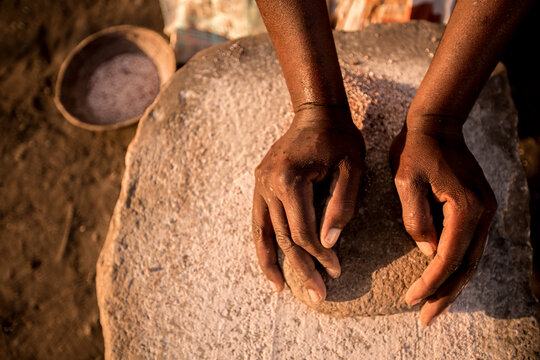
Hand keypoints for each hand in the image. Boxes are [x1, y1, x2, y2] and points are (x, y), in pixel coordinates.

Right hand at [252, 106, 364, 302]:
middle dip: (302, 268)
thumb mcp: (352, 169)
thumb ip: (341, 206)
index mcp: (290, 179)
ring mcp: (259, 185)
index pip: (303, 231)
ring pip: (265, 234)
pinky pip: (258, 223)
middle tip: (317, 295)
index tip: (337, 270)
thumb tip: (328, 244)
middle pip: (284, 237)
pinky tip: (270, 267)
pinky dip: (262, 246)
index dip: (320, 254)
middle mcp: (267, 184)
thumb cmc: (339, 139)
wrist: (316, 113)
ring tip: (283, 291)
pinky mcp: (259, 185)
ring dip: (275, 264)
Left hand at [390, 120, 496, 325]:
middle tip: (425, 319)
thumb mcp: (405, 180)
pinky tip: (443, 278)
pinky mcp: (478, 208)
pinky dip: (457, 267)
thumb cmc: (416, 149)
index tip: (410, 300)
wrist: (437, 124)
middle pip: (466, 266)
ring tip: (433, 307)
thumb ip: (416, 217)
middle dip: (445, 295)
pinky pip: (470, 246)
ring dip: (452, 285)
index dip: (429, 283)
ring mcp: (484, 211)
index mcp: (466, 208)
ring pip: (471, 259)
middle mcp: (483, 214)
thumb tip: (427, 251)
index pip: (448, 258)